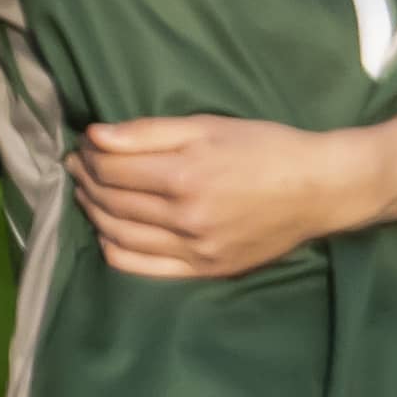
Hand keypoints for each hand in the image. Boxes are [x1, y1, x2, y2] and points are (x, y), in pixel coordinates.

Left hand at [78, 111, 380, 280]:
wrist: (318, 189)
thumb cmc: (265, 147)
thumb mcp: (208, 126)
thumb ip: (148, 132)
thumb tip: (94, 136)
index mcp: (185, 175)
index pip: (111, 169)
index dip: (88, 156)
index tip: (81, 145)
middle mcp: (185, 218)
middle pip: (111, 202)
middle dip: (86, 181)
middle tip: (78, 167)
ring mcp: (195, 250)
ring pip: (120, 236)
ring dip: (94, 214)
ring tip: (89, 195)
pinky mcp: (205, 271)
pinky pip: (142, 268)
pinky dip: (115, 250)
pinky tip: (109, 233)